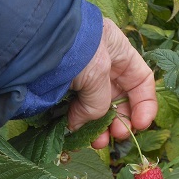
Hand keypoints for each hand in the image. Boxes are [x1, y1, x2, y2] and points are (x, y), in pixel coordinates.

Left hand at [69, 18, 157, 148]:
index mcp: (118, 52)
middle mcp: (102, 64)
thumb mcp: (97, 72)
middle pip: (120, 99)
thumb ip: (99, 102)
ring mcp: (81, 76)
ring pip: (97, 109)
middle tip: (115, 135)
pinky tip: (75, 131)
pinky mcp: (61, 87)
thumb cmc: (74, 47)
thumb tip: (82, 124)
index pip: (141, 80)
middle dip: (120, 120)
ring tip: (96, 141)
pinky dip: (78, 123)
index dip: (145, 104)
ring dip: (99, 127)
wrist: (34, 38)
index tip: (140, 125)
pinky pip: (75, 110)